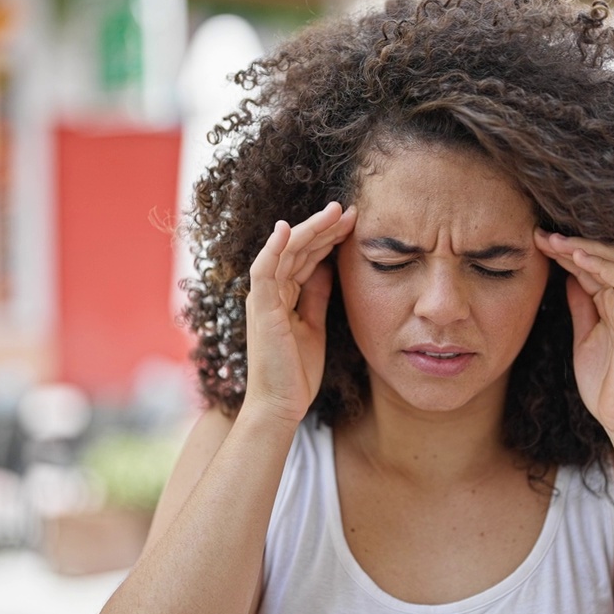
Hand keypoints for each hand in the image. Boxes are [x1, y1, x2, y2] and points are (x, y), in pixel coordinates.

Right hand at [244, 202, 356, 424]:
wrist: (281, 405)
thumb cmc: (296, 371)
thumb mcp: (313, 324)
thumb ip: (315, 294)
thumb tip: (327, 267)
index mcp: (283, 295)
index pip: (305, 256)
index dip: (328, 237)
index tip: (354, 222)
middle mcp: (270, 291)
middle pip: (296, 248)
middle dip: (323, 226)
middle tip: (349, 209)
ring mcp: (263, 299)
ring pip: (283, 251)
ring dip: (309, 229)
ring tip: (334, 211)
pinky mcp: (260, 309)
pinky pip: (263, 271)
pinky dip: (273, 249)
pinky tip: (288, 229)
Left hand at [535, 230, 613, 437]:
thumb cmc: (604, 382)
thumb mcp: (583, 337)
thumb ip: (581, 308)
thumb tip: (568, 280)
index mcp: (612, 305)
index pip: (590, 267)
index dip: (564, 252)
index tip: (536, 242)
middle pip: (602, 258)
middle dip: (570, 243)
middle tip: (539, 235)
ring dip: (582, 248)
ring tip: (553, 240)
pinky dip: (600, 266)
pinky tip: (576, 257)